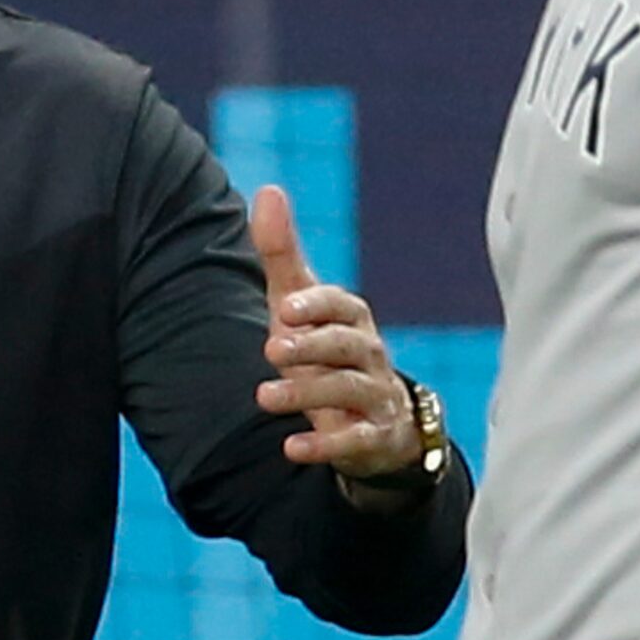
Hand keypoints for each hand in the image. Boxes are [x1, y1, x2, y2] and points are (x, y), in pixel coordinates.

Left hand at [249, 186, 418, 481]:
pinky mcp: (374, 437)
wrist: (373, 418)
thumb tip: (268, 190)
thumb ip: (282, 253)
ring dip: (306, 394)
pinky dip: (325, 446)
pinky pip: (356, 440)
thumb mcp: (299, 303)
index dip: (316, 305)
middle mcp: (369, 355)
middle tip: (271, 348)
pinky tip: (292, 449)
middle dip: (312, 346)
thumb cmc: (324, 348)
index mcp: (351, 320)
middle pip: (348, 346)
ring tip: (263, 398)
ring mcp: (376, 397)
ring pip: (350, 391)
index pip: (342, 305)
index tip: (284, 308)